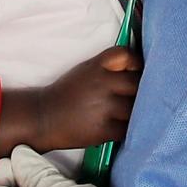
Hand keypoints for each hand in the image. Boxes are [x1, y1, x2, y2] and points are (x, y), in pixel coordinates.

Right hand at [0, 47, 140, 153]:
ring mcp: (103, 107)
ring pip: (136, 108)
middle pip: (138, 83)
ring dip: (136, 112)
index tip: (136, 73)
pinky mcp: (103, 130)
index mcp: (96, 66)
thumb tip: (140, 69)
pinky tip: (120, 127)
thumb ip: (110, 68)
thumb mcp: (86, 71)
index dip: (137, 65)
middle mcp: (101, 83)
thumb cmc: (68, 93)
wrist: (44, 117)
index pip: (128, 56)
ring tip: (130, 114)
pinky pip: (128, 129)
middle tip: (139, 98)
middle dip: (142, 91)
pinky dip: (127, 129)